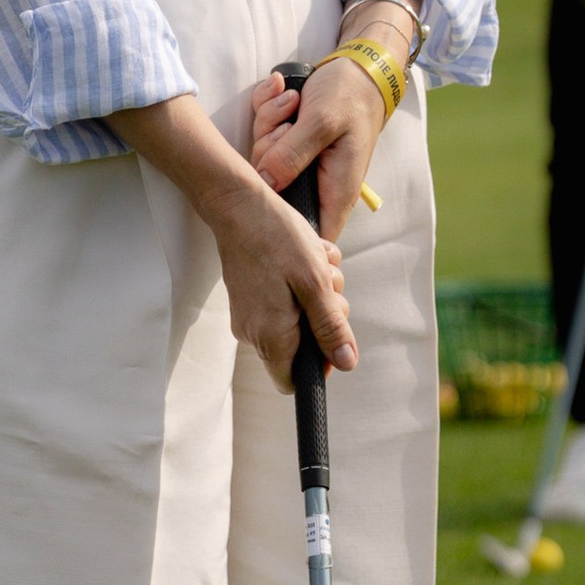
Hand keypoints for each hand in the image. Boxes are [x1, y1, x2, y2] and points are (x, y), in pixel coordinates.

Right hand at [207, 163, 352, 388]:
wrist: (238, 203)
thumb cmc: (276, 238)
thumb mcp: (314, 282)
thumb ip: (330, 326)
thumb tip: (346, 362)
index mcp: (270, 336)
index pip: (294, 381)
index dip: (319, 364)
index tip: (332, 330)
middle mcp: (253, 332)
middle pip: (300, 346)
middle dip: (324, 315)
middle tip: (327, 281)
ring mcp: (248, 314)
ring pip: (296, 319)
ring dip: (316, 292)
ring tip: (315, 259)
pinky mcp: (249, 296)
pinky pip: (284, 301)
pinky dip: (301, 282)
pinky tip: (304, 254)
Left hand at [247, 55, 382, 241]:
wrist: (356, 69)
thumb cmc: (350, 96)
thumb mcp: (322, 122)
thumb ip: (292, 154)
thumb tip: (265, 185)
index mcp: (335, 191)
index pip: (311, 236)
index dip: (287, 227)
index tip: (269, 193)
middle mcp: (316, 184)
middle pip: (273, 191)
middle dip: (270, 149)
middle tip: (288, 125)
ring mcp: (299, 165)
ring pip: (264, 159)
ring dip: (270, 122)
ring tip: (293, 102)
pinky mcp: (288, 145)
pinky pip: (263, 135)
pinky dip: (268, 109)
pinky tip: (284, 93)